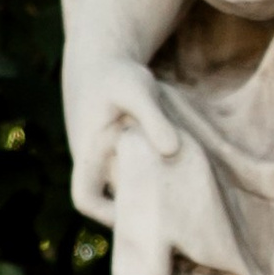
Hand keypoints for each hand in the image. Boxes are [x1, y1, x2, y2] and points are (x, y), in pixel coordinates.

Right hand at [63, 45, 180, 226]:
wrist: (100, 59)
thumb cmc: (118, 74)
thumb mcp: (137, 88)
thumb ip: (153, 118)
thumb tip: (171, 150)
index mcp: (88, 152)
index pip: (85, 198)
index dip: (108, 216)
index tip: (142, 216)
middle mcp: (93, 162)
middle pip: (114, 202)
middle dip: (143, 209)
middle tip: (181, 210)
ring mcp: (103, 159)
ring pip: (127, 188)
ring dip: (151, 191)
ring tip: (187, 189)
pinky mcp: (116, 152)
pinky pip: (134, 174)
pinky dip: (154, 175)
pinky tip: (184, 170)